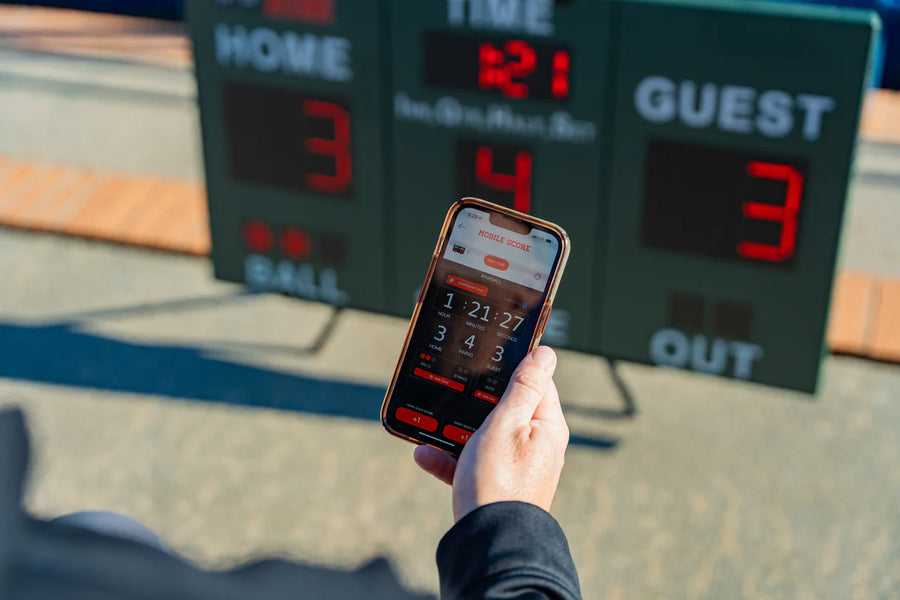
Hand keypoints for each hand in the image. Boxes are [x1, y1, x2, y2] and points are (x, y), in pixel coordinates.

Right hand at [414, 346, 569, 521]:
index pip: (537, 382)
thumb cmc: (499, 481)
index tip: (488, 359)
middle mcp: (537, 446)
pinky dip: (450, 458)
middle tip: (454, 393)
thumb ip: (523, 386)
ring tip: (430, 425)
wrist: (487, 542)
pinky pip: (472, 462)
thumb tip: (545, 353)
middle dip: (476, 403)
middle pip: (506, 408)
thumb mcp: (506, 423)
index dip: (513, 368)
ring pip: (484, 435)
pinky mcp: (497, 485)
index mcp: (547, 427)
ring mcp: (517, 466)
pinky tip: (425, 455)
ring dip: (455, 431)